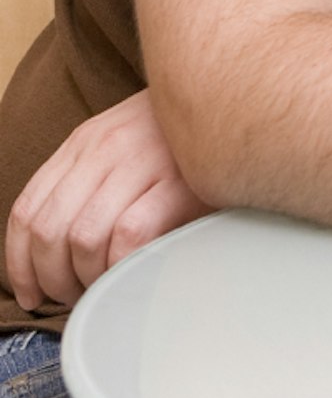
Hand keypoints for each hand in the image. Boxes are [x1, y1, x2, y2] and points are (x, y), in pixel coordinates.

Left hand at [5, 89, 213, 312]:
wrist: (243, 99)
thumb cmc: (187, 137)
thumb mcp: (126, 142)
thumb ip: (92, 178)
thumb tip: (58, 246)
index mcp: (86, 141)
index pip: (27, 210)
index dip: (19, 263)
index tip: (31, 291)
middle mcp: (105, 148)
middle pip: (49, 230)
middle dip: (51, 278)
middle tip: (70, 297)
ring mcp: (140, 163)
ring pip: (83, 238)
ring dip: (86, 277)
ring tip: (103, 287)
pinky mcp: (177, 183)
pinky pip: (129, 237)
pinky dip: (120, 265)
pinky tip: (131, 273)